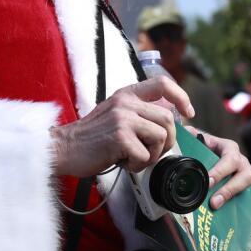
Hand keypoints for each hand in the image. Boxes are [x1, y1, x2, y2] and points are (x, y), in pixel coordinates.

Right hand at [50, 79, 194, 176]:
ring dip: (152, 155)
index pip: (162, 84)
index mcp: (126, 94)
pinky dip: (137, 165)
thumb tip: (167, 123)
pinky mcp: (120, 137)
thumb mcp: (114, 115)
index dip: (181, 97)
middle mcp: (125, 103)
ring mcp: (123, 119)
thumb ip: (137, 113)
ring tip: (133, 158)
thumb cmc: (89, 138)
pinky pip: (145, 155)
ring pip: (161, 137)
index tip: (187, 113)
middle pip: (168, 119)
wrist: (63, 148)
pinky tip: (122, 163)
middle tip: (152, 152)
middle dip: (166, 142)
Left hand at [188, 128, 250, 208]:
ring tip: (215, 205)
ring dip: (231, 195)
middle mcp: (240, 161)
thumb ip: (191, 136)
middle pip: (245, 174)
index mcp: (229, 148)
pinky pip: (242, 196)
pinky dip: (233, 204)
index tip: (208, 181)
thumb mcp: (197, 140)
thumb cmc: (203, 147)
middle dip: (228, 188)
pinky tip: (220, 213)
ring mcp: (244, 174)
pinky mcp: (242, 187)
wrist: (208, 155)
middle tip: (213, 200)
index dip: (220, 171)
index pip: (230, 158)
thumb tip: (185, 132)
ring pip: (247, 184)